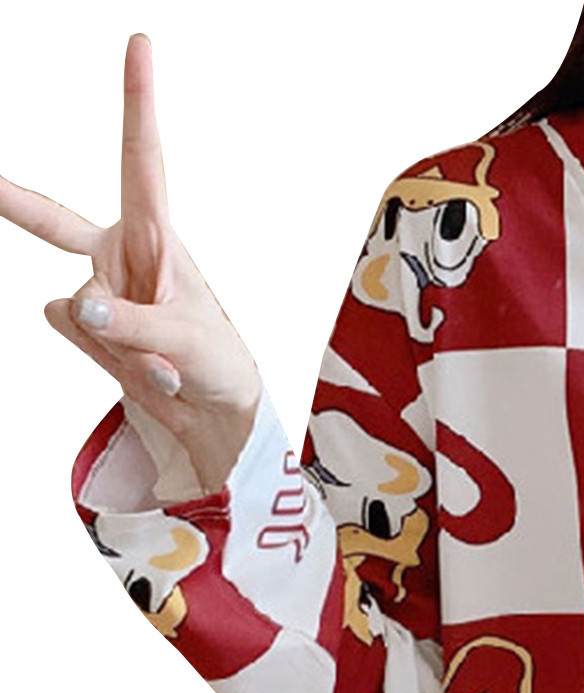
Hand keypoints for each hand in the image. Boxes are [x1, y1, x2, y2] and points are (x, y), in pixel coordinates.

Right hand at [0, 33, 262, 490]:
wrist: (214, 411)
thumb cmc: (216, 363)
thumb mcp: (187, 343)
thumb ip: (132, 326)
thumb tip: (77, 307)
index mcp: (156, 235)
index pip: (142, 161)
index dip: (137, 103)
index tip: (140, 45)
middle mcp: (119, 252)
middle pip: (51, 221)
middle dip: (13, 200)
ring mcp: (97, 288)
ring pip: (79, 311)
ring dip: (123, 347)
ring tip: (165, 363)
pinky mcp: (84, 325)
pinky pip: (76, 338)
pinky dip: (113, 364)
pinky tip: (149, 372)